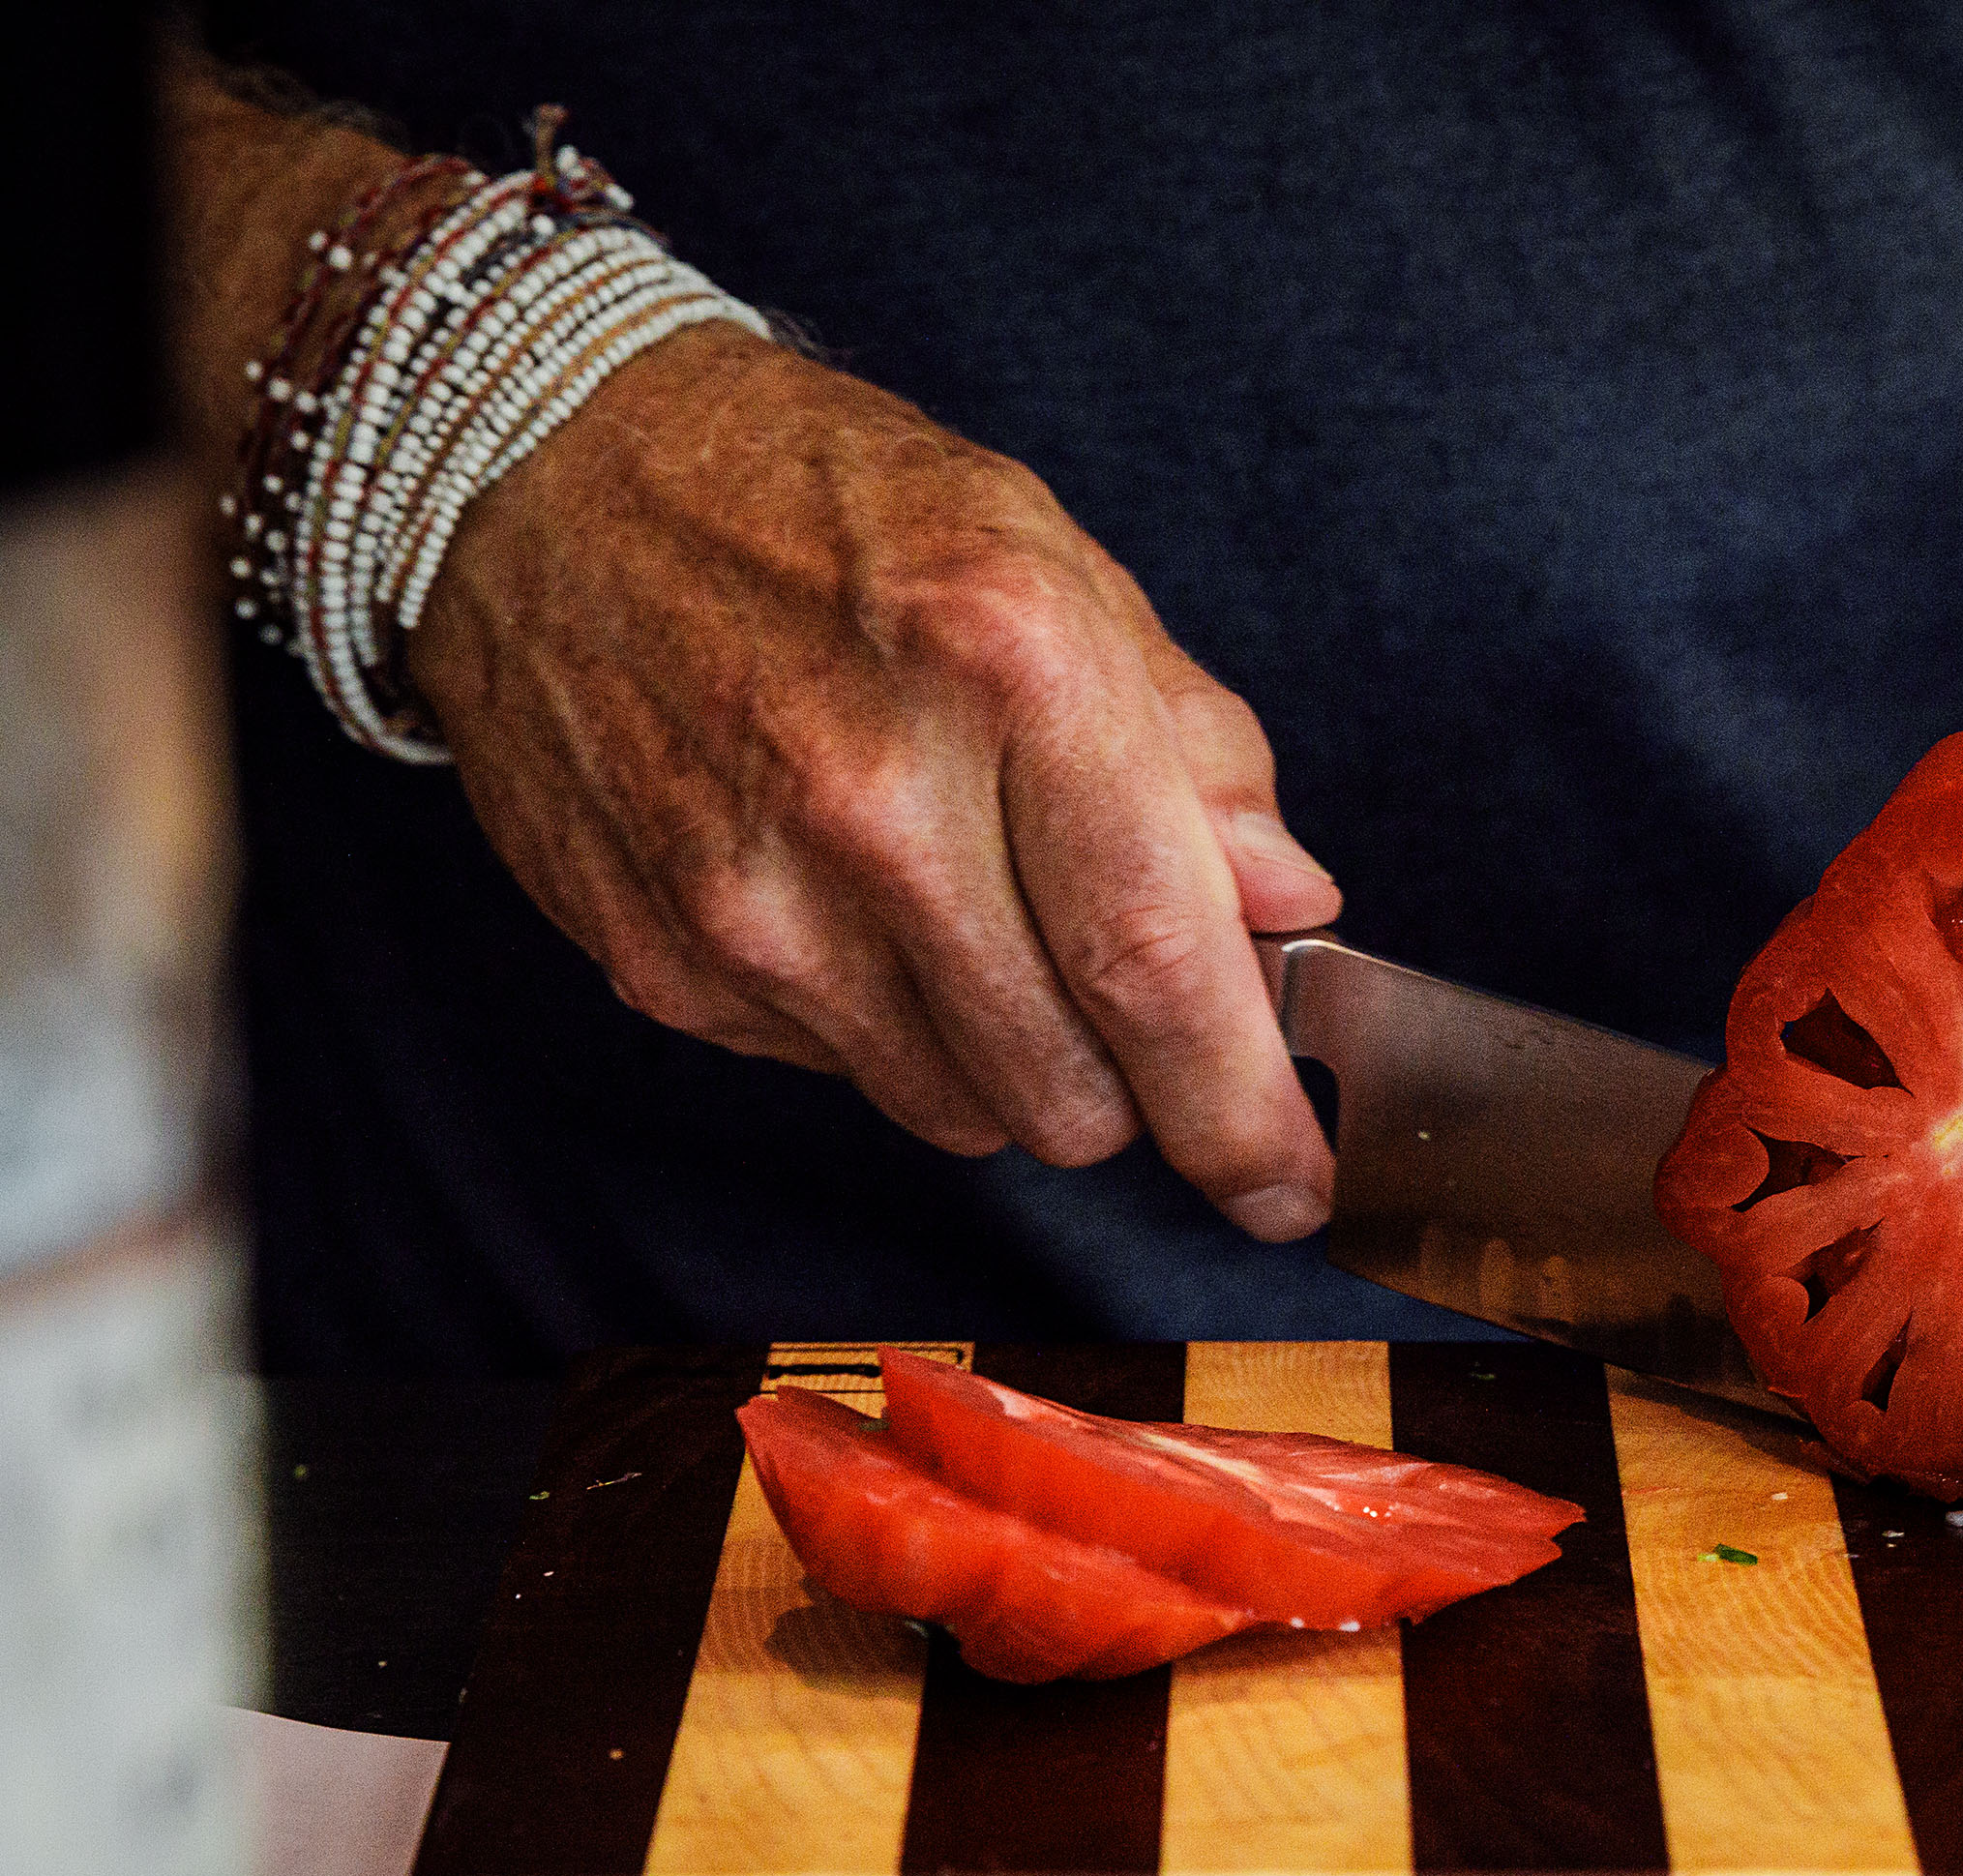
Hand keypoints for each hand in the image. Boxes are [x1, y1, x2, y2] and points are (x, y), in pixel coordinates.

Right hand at [405, 326, 1338, 1237]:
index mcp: (1008, 660)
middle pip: (1071, 1087)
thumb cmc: (818, 506)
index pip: (1160, 965)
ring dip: (1007, 1061)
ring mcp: (751, 896)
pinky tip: (849, 902)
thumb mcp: (1053, 562)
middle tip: (1115, 991)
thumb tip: (1291, 909)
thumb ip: (1197, 751)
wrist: (538, 471)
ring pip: (963, 1112)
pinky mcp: (664, 964)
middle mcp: (872, 795)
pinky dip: (882, 1026)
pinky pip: (843, 1077)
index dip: (1242, 1115)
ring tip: (971, 914)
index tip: (1295, 1186)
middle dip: (1130, 1082)